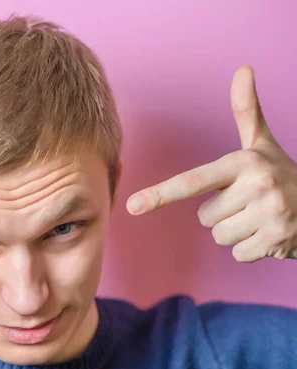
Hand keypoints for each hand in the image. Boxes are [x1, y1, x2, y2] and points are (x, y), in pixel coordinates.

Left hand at [126, 66, 296, 262]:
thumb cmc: (280, 174)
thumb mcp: (262, 144)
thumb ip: (246, 110)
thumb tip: (243, 69)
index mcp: (245, 162)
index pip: (193, 182)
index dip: (160, 195)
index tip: (132, 206)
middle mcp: (259, 186)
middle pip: (204, 217)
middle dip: (221, 214)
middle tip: (249, 202)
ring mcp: (271, 215)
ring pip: (219, 236)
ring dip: (235, 232)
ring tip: (259, 217)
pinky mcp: (278, 241)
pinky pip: (238, 254)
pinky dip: (250, 249)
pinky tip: (268, 233)